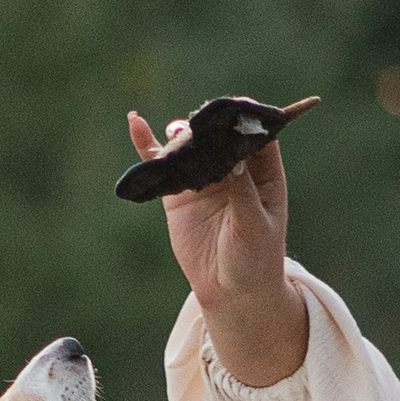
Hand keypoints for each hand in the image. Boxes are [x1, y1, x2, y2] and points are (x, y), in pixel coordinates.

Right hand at [126, 109, 309, 387]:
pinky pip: (163, 165)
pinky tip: (135, 122)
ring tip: (176, 139)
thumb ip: (242, 190)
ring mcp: (204, 179)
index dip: (245, 118)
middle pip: (219, 135)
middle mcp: (234, 169)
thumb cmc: (255, 259)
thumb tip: (231, 156)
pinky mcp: (179, 194)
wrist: (231, 293)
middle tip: (197, 126)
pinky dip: (148, 145)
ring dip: (181, 137)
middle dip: (207, 126)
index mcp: (264, 173)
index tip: (232, 107)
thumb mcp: (254, 225)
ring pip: (190, 146)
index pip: (256, 134)